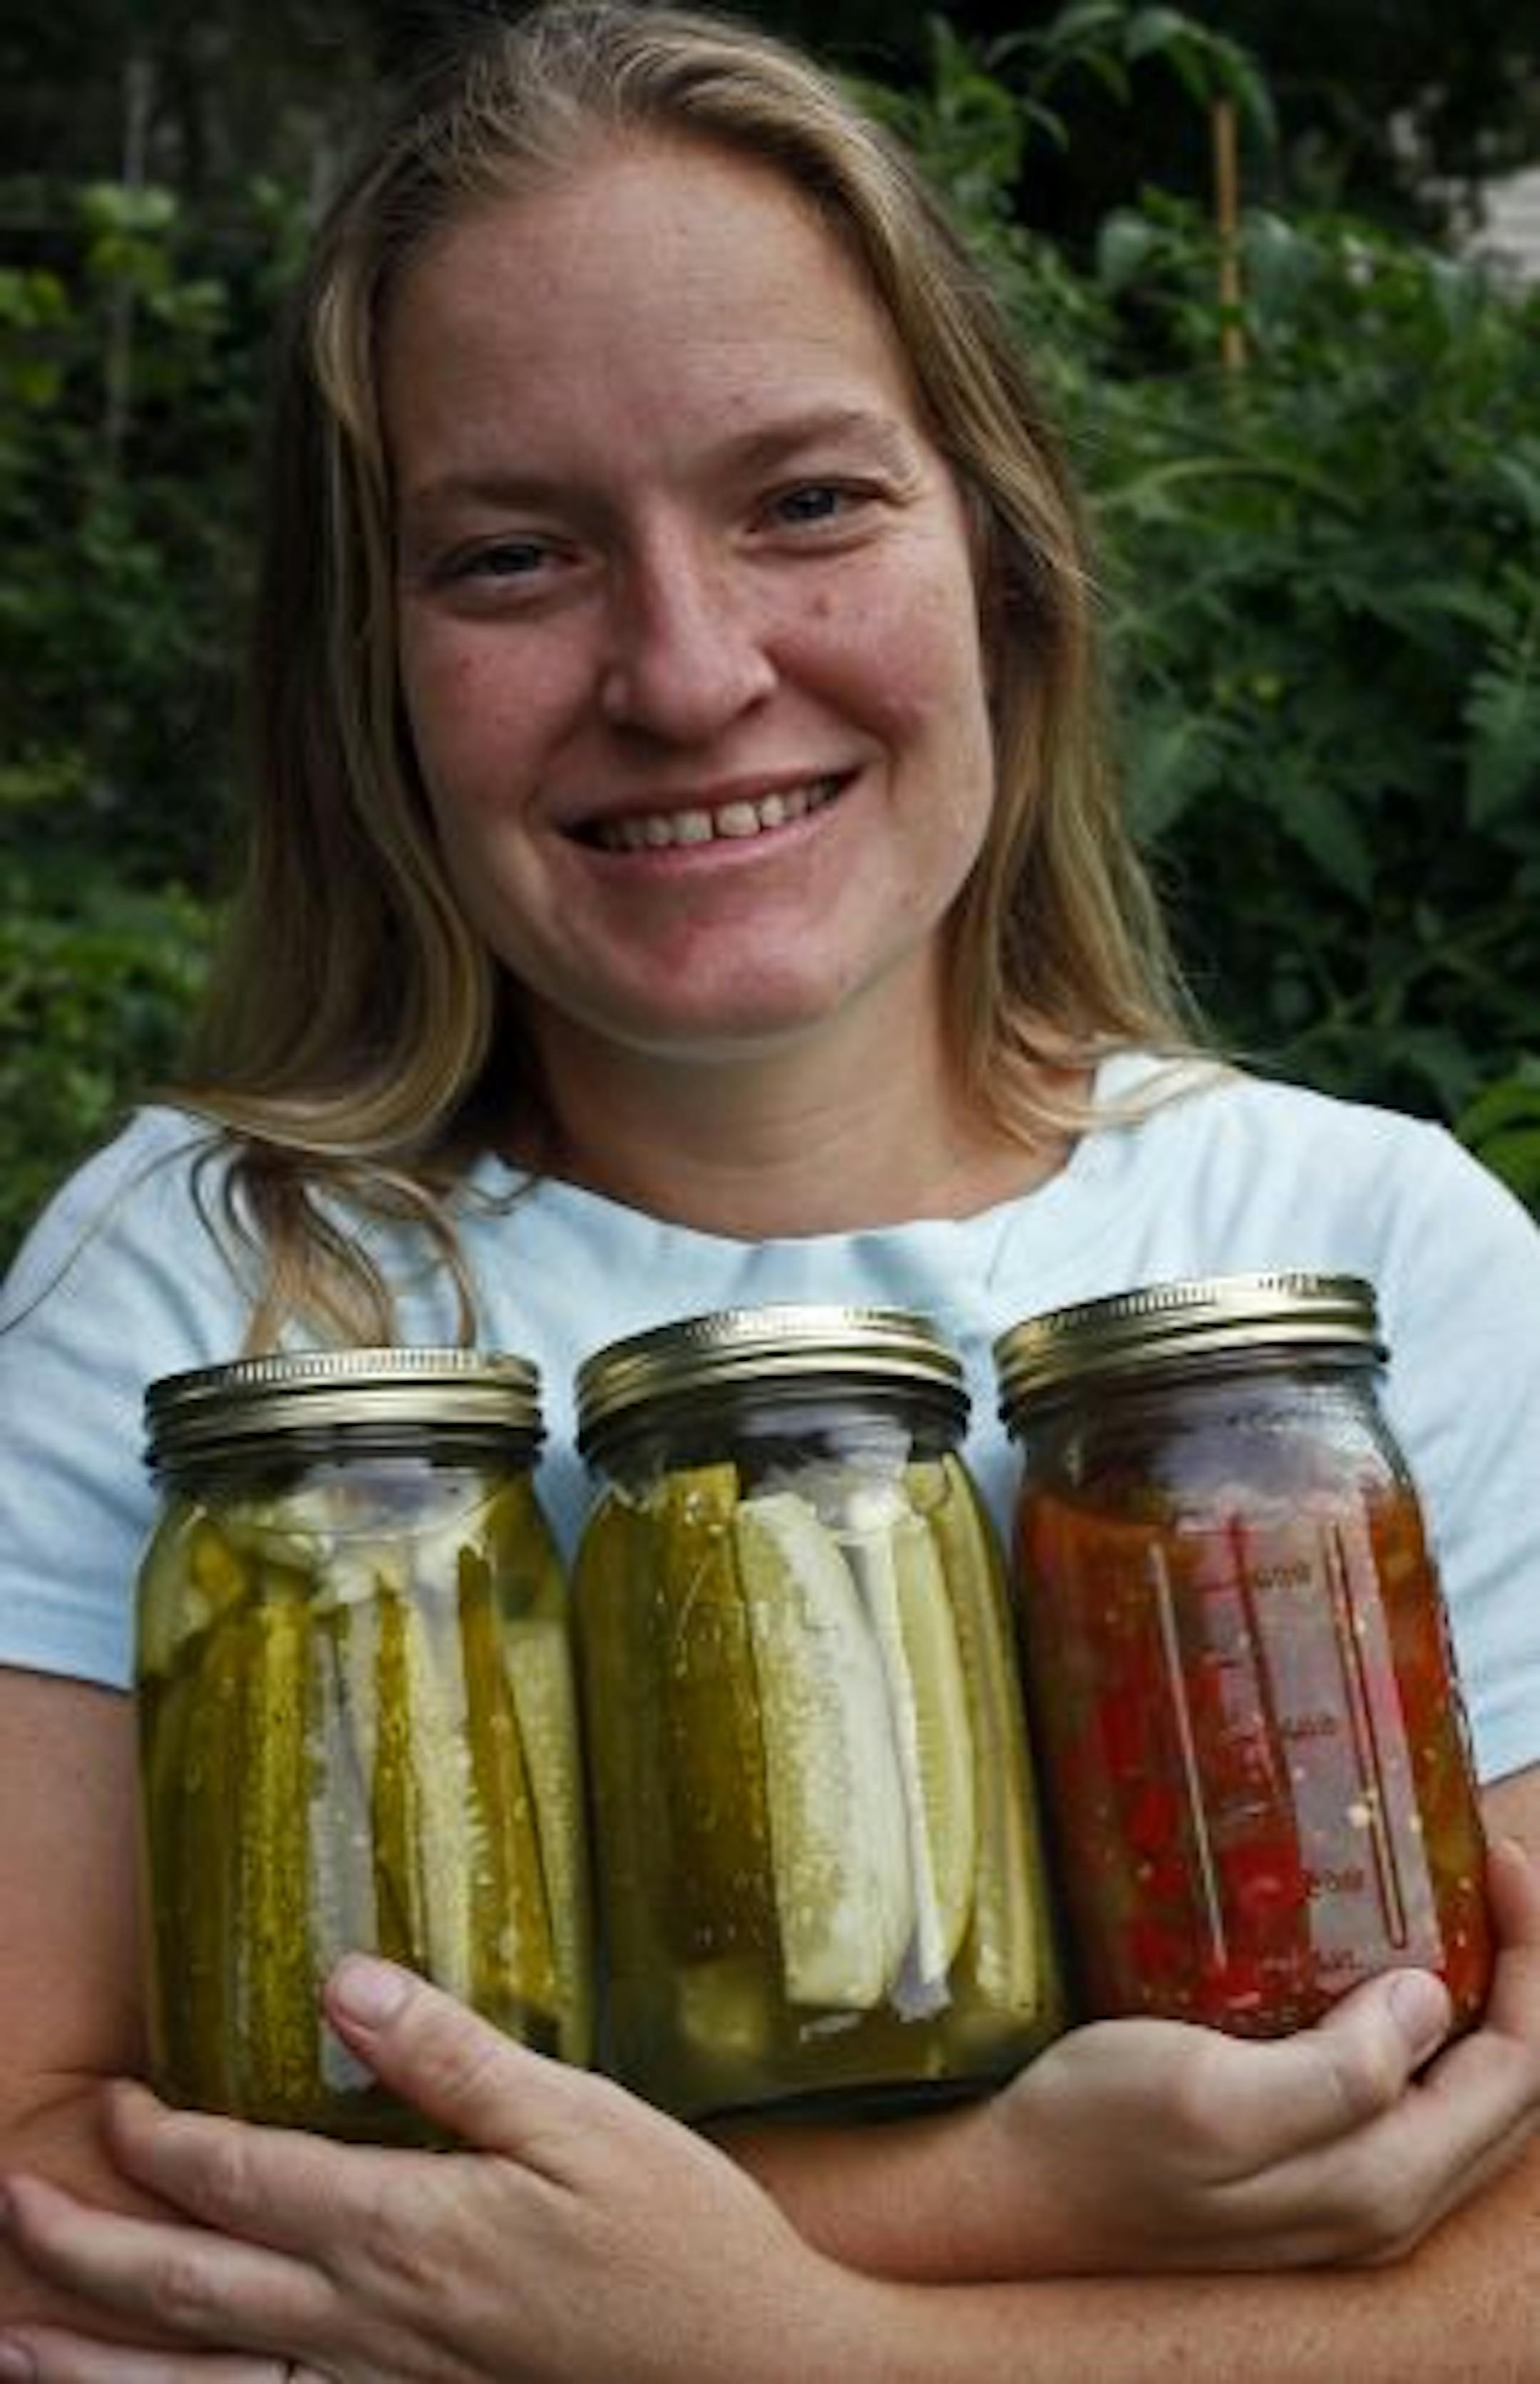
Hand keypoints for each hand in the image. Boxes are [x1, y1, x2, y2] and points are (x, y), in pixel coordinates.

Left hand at [0, 1959, 879, 2383]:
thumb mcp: (578, 2116)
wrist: (748, 2371)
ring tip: (16, 2343)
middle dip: (81, 2251)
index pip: (237, 2178)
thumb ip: (451, 2055)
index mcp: (404, 2230)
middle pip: (187, 2291)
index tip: (108, 2099)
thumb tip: (344, 1980)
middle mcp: (369, 2322)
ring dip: (96, 2364)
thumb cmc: (675, 2234)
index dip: (156, 2140)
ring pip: (205, 2382)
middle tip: (4, 2209)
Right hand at [717, 1832, 1539, 2284]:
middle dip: (1519, 1971)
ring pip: (1467, 2099)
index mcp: (1378, 2184)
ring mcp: (1342, 2197)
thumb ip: (1336, 2072)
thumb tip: (1427, 2002)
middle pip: (1511, 2088)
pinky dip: (1425, 2030)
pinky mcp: (1300, 2175)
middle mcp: (1381, 2204)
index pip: (1519, 2070)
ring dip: (1480, 2000)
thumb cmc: (1091, 2138)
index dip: (1530, 1956)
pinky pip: (1408, 2104)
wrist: (1010, 2198)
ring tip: (1442, 1902)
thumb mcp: (1207, 2095)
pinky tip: (1377, 1971)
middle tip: (1477, 1863)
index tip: (1488, 1852)